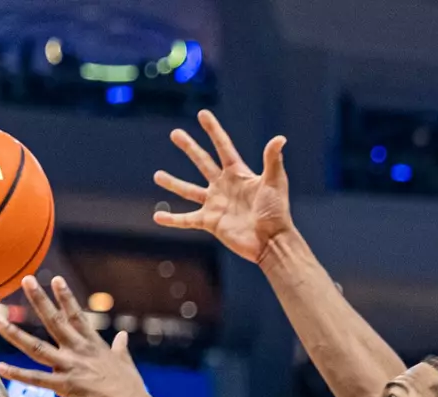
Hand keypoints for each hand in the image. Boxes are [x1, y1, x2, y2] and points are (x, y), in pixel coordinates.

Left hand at [0, 275, 175, 396]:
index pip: (77, 316)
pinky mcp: (68, 387)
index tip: (56, 279)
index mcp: (95, 346)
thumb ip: (120, 348)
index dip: (66, 297)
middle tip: (26, 279)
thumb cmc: (132, 391)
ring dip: (15, 334)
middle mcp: (80, 352)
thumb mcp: (125, 364)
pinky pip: (37, 379)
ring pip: (37, 348)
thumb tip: (123, 335)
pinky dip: (17, 374)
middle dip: (39, 300)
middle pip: (55, 321)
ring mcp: (72, 368)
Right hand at [153, 109, 292, 264]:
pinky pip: (187, 220)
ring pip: (189, 191)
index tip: (202, 114)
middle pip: (203, 162)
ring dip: (173, 183)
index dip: (213, 131)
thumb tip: (280, 138)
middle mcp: (224, 186)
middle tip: (175, 133)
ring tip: (157, 175)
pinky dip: (172, 220)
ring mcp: (216, 204)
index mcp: (239, 174)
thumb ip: (272, 160)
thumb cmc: (276, 212)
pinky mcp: (210, 222)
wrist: (272, 241)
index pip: (223, 147)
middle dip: (190, 147)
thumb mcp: (275, 183)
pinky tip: (157, 217)